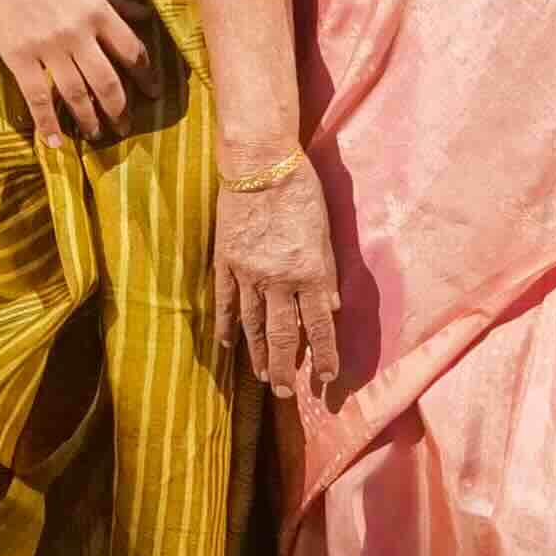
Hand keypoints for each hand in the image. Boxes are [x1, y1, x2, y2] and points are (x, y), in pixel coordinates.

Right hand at [0, 0, 144, 142]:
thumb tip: (145, 16)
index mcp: (97, 8)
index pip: (131, 50)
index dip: (145, 75)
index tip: (152, 92)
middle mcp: (77, 32)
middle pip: (107, 81)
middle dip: (120, 108)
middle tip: (126, 126)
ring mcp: (47, 46)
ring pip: (76, 94)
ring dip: (90, 119)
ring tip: (97, 134)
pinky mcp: (17, 55)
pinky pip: (36, 97)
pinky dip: (47, 123)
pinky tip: (56, 141)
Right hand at [218, 163, 340, 399]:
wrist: (259, 163)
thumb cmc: (301, 191)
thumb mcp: (325, 232)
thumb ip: (327, 273)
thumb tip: (329, 308)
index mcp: (308, 273)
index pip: (318, 326)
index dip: (325, 355)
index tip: (327, 377)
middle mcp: (278, 280)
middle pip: (281, 335)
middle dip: (286, 367)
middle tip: (287, 392)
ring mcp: (247, 273)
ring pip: (251, 324)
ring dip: (258, 354)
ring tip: (263, 377)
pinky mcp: (225, 262)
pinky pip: (225, 301)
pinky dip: (226, 325)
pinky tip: (226, 344)